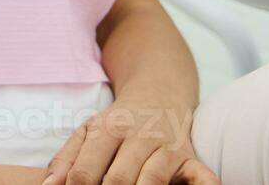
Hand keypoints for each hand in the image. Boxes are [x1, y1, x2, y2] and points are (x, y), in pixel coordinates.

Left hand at [41, 87, 217, 184]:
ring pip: (152, 181)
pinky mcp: (191, 157)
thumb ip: (67, 158)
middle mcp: (139, 137)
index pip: (85, 170)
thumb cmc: (119, 121)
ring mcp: (167, 147)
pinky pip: (201, 176)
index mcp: (107, 129)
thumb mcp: (88, 130)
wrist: (160, 92)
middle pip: (118, 179)